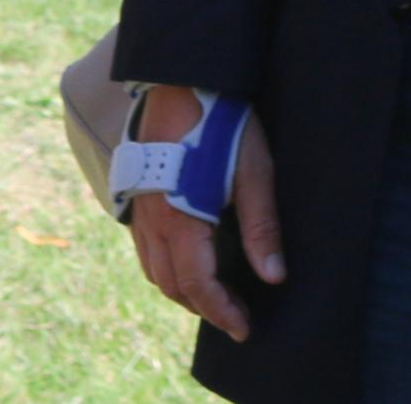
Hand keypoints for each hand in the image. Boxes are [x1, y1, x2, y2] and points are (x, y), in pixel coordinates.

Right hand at [121, 90, 284, 340]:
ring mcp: (140, 210)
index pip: (199, 287)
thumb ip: (262, 227)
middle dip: (203, 308)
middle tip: (234, 316)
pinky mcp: (136, 195)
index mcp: (181, 222)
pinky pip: (144, 249)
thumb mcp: (253, 172)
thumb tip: (274, 277)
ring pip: (154, 270)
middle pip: (173, 286)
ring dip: (182, 290)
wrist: (181, 79)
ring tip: (213, 294)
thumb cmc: (223, 124)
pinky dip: (165, 267)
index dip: (222, 313)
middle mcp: (153, 223)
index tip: (244, 329)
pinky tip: (188, 259)